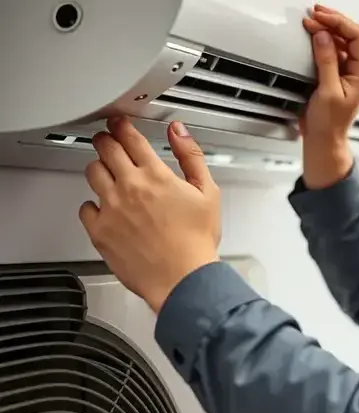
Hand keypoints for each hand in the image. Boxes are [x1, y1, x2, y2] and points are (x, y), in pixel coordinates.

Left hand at [79, 117, 221, 311]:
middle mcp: (129, 187)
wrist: (182, 278)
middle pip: (105, 149)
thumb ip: (191, 156)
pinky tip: (106, 209)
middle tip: (109, 143)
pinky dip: (93, 205)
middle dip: (106, 141)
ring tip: (108, 174)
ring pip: (92, 172)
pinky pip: (85, 207)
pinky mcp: (100, 230)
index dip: (121, 126)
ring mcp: (111, 208)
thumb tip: (178, 131)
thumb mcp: (208, 192)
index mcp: (156, 175)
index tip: (118, 124)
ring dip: (99, 168)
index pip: (130, 138)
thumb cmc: (196, 242)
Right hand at [301, 4, 358, 188]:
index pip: (358, 37)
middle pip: (352, 34)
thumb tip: (323, 36)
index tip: (321, 17)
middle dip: (334, 21)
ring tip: (311, 22)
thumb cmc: (330, 123)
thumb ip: (327, 61)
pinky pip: (334, 49)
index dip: (339, 23)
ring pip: (343, 39)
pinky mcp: (339, 72)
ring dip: (327, 28)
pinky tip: (314, 35)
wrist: (324, 139)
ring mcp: (350, 70)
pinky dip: (324, 39)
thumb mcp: (328, 91)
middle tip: (314, 14)